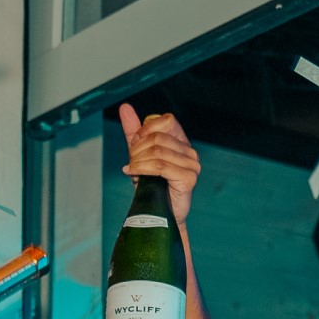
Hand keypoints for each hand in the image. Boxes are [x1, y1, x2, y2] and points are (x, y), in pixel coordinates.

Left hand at [119, 104, 201, 221]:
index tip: (136, 145)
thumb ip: (133, 131)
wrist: (157, 211)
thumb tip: (125, 107)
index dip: (146, 130)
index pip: (167, 121)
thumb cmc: (151, 184)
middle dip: (137, 149)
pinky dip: (141, 169)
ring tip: (132, 170)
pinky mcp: (189, 179)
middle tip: (130, 162)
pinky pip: (160, 166)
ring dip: (138, 161)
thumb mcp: (139, 153)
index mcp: (182, 142)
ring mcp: (193, 166)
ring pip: (157, 151)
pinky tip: (133, 173)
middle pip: (158, 137)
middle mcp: (191, 152)